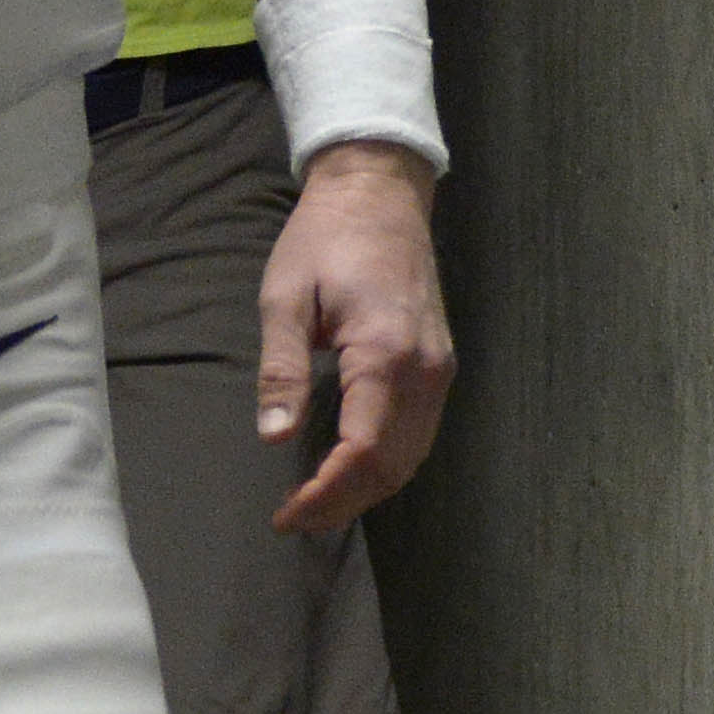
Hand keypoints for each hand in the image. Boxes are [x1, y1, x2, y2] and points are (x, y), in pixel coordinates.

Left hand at [257, 142, 453, 534]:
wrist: (379, 193)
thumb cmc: (324, 239)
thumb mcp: (285, 297)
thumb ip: (282, 369)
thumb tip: (273, 434)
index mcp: (385, 352)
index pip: (363, 451)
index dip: (325, 494)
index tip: (286, 515)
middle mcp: (425, 369)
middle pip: (393, 466)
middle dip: (343, 504)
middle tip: (294, 520)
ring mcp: (440, 369)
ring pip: (412, 456)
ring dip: (366, 490)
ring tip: (316, 505)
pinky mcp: (440, 365)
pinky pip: (420, 433)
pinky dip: (387, 464)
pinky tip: (349, 470)